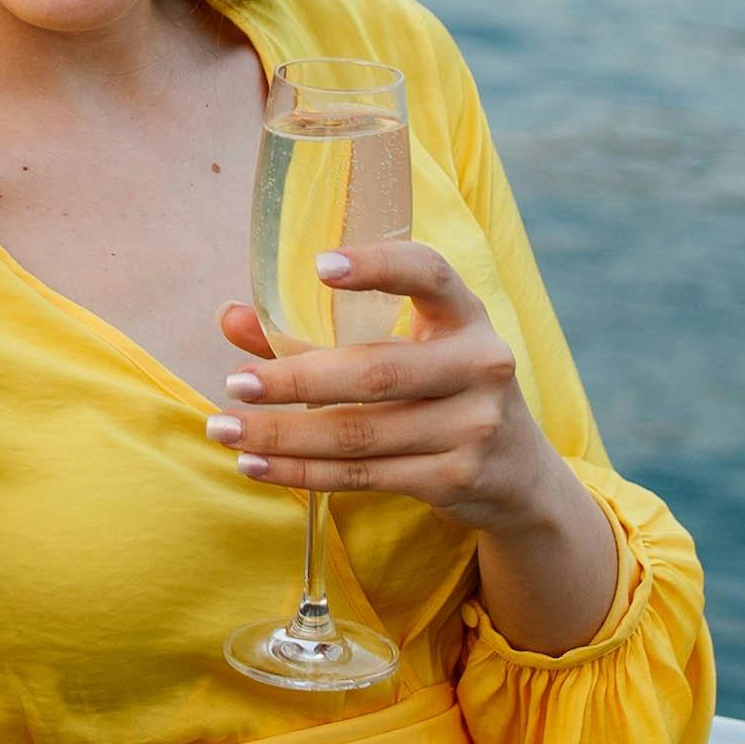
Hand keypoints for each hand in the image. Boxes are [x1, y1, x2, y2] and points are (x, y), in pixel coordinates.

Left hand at [206, 238, 568, 535]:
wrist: (519, 474)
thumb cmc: (440, 391)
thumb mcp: (403, 348)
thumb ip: (316, 331)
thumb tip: (230, 316)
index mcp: (464, 315)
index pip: (428, 273)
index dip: (377, 265)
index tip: (320, 265)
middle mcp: (479, 364)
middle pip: (375, 371)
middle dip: (295, 380)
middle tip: (234, 383)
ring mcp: (473, 425)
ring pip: (359, 433)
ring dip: (282, 434)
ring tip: (225, 429)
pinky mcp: (456, 477)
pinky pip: (363, 475)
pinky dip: (301, 472)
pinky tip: (255, 465)